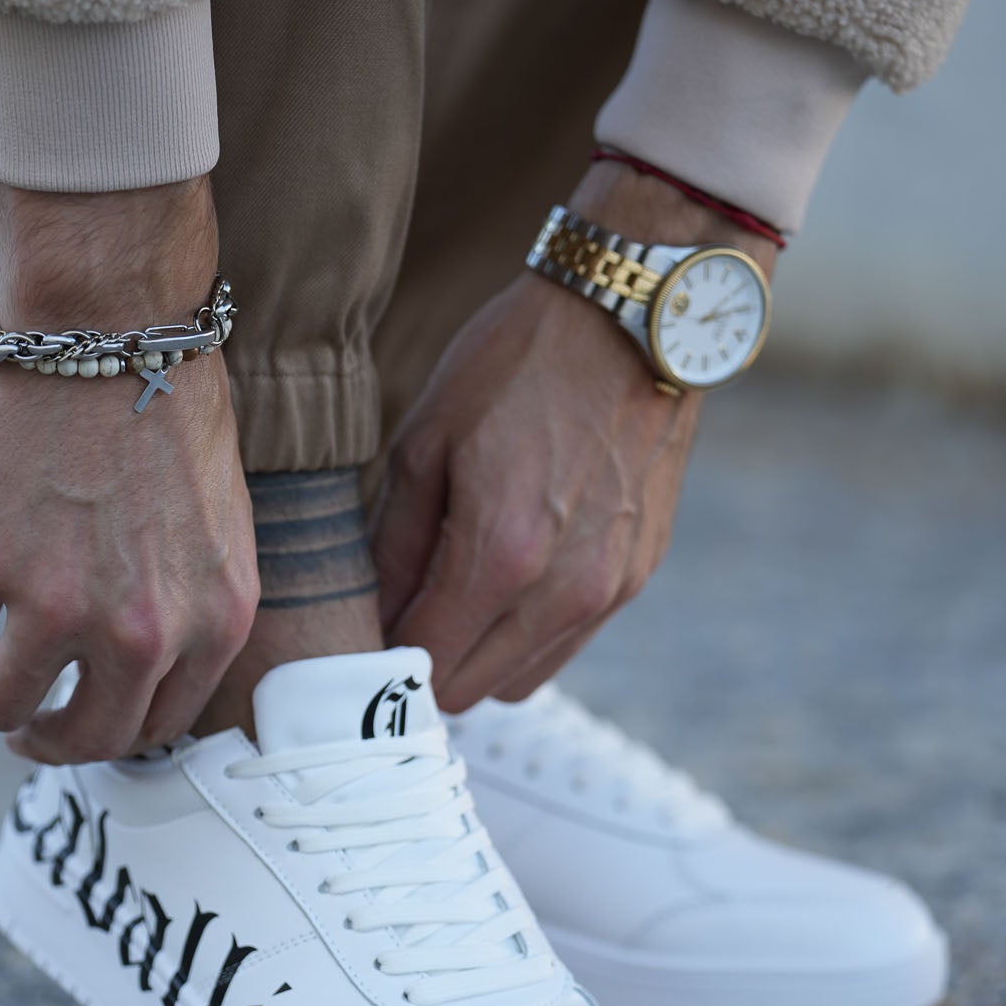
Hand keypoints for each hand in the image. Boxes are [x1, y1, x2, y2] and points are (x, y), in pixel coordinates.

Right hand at [0, 176, 258, 761]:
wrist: (114, 329)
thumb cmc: (175, 413)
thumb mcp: (220, 531)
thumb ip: (187, 609)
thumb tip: (137, 674)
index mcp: (215, 624)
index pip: (160, 725)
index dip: (115, 733)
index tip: (86, 723)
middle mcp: (143, 634)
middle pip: (85, 739)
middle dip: (47, 744)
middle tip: (25, 730)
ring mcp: (59, 606)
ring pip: (0, 702)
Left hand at [371, 159, 776, 711]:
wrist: (633, 316)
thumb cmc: (517, 363)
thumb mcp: (424, 442)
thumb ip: (395, 545)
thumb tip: (375, 615)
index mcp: (501, 554)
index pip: (424, 661)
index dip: (383, 653)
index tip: (368, 623)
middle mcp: (563, 590)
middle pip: (470, 689)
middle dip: (429, 660)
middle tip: (407, 608)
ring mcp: (609, 589)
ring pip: (521, 680)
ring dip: (481, 653)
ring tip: (460, 591)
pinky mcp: (638, 576)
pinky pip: (567, 643)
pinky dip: (530, 629)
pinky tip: (515, 569)